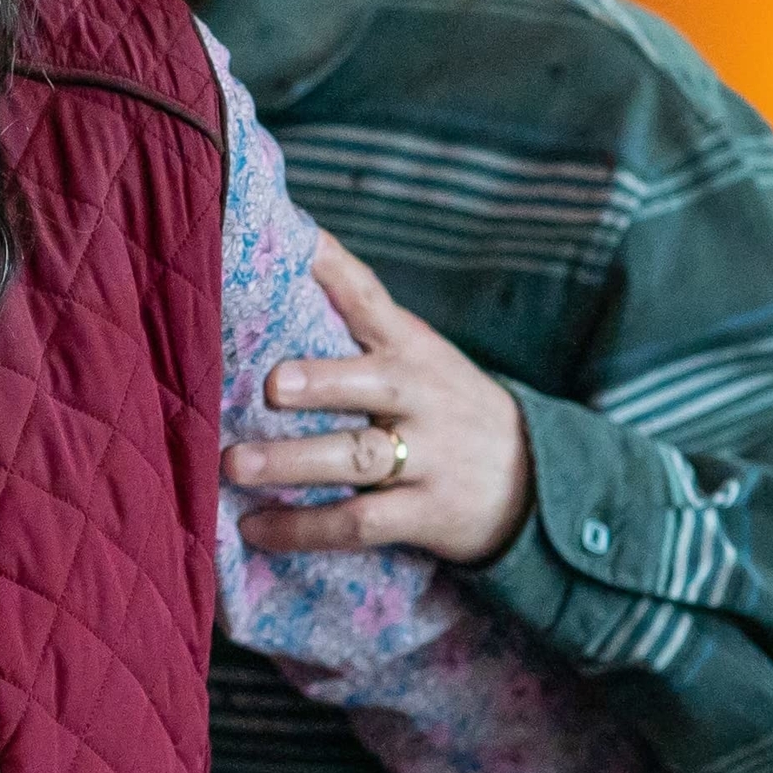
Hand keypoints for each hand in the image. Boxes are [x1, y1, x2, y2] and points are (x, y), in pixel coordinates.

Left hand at [225, 236, 532, 564]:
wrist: (536, 481)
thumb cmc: (446, 409)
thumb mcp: (419, 359)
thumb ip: (359, 330)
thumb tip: (276, 280)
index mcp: (411, 349)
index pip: (370, 299)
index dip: (333, 270)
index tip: (293, 244)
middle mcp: (420, 398)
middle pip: (371, 384)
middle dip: (322, 382)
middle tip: (273, 385)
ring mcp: (426, 458)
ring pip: (358, 458)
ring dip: (293, 463)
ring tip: (236, 463)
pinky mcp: (424, 513)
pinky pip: (358, 522)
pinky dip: (303, 528)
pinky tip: (255, 527)